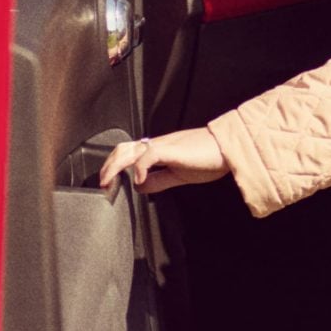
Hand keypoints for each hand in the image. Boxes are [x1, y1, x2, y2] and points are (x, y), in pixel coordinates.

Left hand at [99, 128, 227, 194]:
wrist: (228, 149)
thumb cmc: (209, 158)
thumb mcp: (179, 174)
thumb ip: (159, 180)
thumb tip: (140, 186)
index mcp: (158, 149)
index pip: (128, 153)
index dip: (114, 166)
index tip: (108, 183)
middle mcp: (157, 144)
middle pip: (123, 149)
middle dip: (108, 166)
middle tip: (102, 184)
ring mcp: (163, 145)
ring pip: (130, 150)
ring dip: (116, 166)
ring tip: (109, 181)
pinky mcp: (172, 150)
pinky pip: (149, 155)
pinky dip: (139, 167)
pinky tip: (137, 179)